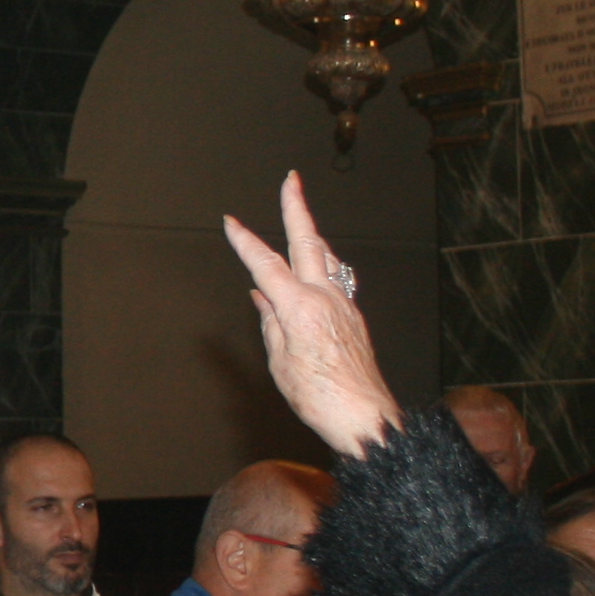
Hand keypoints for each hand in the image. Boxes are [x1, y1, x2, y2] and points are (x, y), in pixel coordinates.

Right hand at [223, 173, 397, 456]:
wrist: (364, 415)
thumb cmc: (320, 396)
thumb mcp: (281, 362)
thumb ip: (271, 323)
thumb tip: (262, 297)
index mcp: (300, 307)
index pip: (266, 265)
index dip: (246, 242)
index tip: (231, 222)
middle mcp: (325, 297)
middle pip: (308, 242)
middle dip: (296, 208)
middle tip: (291, 180)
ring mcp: (344, 304)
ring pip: (328, 257)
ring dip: (312, 233)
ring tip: (302, 216)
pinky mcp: (354, 317)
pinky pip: (336, 278)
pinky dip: (322, 264)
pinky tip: (316, 267)